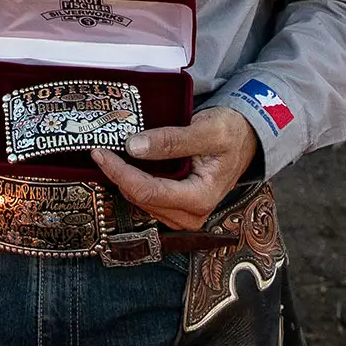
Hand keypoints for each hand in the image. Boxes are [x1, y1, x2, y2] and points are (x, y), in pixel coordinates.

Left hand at [91, 107, 258, 230]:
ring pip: (140, 201)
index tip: (100, 153)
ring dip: (124, 179)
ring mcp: (183, 215)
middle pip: (141, 199)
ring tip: (111, 153)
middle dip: (118, 175)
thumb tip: (133, 147)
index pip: (148, 192)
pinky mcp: (176, 208)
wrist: (245, 139)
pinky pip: (147, 198)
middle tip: (100, 149)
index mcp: (200, 198)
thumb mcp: (206, 130)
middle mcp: (191, 215)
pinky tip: (126, 163)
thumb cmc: (230, 133)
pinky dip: (134, 181)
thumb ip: (172, 140)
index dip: (120, 173)